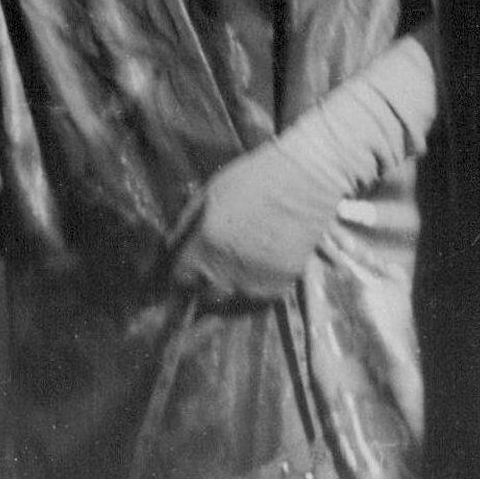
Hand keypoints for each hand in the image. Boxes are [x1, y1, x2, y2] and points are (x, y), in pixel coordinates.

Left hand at [169, 134, 342, 302]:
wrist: (306, 178)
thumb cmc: (255, 178)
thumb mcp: (211, 191)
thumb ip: (187, 224)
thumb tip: (172, 248)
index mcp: (205, 244)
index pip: (180, 278)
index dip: (182, 275)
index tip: (188, 270)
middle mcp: (227, 269)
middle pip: (206, 296)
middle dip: (206, 285)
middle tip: (214, 269)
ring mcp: (255, 280)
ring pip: (234, 300)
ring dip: (232, 289)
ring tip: (241, 265)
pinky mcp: (281, 284)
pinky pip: (260, 297)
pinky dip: (257, 286)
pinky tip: (262, 264)